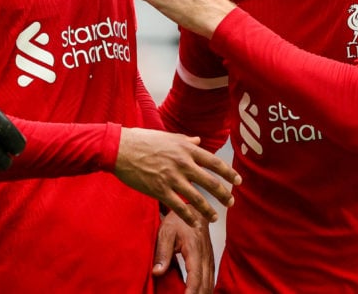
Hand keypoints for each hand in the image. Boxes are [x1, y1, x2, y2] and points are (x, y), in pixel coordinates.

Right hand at [114, 127, 239, 225]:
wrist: (120, 149)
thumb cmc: (142, 140)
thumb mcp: (167, 136)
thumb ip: (185, 140)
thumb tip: (198, 140)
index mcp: (186, 149)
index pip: (214, 162)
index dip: (229, 173)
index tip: (237, 181)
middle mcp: (183, 163)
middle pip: (211, 182)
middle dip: (224, 194)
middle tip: (231, 202)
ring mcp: (172, 178)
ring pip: (198, 198)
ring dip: (209, 210)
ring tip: (215, 216)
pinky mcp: (160, 190)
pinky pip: (179, 207)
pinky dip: (189, 217)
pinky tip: (195, 222)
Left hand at [154, 211, 214, 292]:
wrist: (194, 211)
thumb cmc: (179, 220)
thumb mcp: (166, 232)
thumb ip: (162, 252)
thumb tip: (157, 272)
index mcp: (194, 250)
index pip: (195, 276)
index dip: (191, 291)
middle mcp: (205, 257)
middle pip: (205, 284)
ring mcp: (209, 260)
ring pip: (209, 284)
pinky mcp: (209, 262)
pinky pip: (210, 280)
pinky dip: (205, 290)